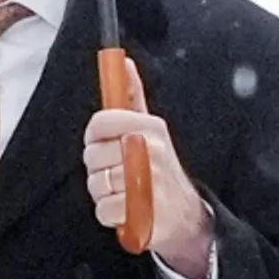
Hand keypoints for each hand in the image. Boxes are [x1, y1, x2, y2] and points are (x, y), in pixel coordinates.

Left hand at [82, 59, 213, 278]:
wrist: (186, 216)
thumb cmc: (160, 169)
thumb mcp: (151, 129)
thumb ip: (133, 97)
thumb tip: (124, 63)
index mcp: (150, 127)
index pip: (100, 122)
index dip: (94, 135)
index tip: (102, 142)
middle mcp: (151, 150)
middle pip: (93, 156)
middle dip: (99, 169)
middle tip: (118, 172)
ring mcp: (150, 181)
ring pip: (97, 184)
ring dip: (105, 193)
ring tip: (124, 192)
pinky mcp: (145, 211)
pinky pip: (104, 210)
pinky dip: (111, 215)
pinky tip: (127, 210)